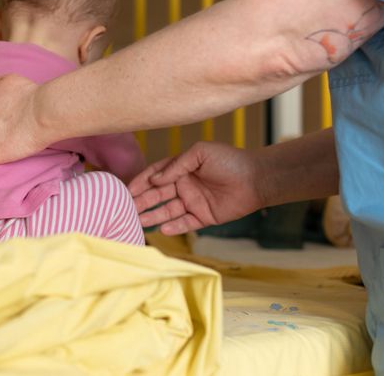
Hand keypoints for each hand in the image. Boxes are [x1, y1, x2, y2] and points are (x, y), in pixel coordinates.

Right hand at [128, 141, 266, 235]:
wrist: (256, 178)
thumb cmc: (229, 160)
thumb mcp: (200, 153)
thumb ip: (176, 165)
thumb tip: (155, 180)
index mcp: (181, 168)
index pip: (155, 175)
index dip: (141, 182)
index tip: (126, 189)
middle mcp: (184, 185)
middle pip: (158, 195)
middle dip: (142, 201)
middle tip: (126, 208)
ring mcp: (193, 202)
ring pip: (168, 211)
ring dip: (153, 215)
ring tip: (138, 221)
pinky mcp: (204, 217)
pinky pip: (185, 223)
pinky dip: (174, 227)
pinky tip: (163, 229)